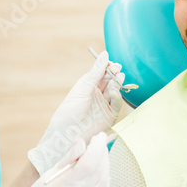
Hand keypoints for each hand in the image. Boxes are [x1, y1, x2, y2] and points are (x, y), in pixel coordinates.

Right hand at [8, 133, 110, 186]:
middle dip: (101, 152)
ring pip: (104, 178)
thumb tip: (82, 142)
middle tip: (98, 141)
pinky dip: (104, 173)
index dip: (96, 148)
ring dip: (105, 162)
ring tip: (98, 153)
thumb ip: (68, 158)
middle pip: (98, 170)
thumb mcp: (49, 173)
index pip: (86, 166)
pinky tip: (99, 168)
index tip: (99, 136)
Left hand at [28, 52, 123, 174]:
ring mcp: (105, 104)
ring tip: (118, 77)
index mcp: (89, 85)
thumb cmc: (70, 109)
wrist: (69, 132)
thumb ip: (96, 72)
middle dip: (115, 73)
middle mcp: (98, 93)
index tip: (111, 62)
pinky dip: (117, 95)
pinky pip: (117, 102)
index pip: (102, 72)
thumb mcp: (83, 87)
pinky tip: (113, 91)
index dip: (108, 67)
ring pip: (115, 89)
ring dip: (117, 83)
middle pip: (110, 80)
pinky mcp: (111, 115)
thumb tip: (105, 54)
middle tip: (117, 68)